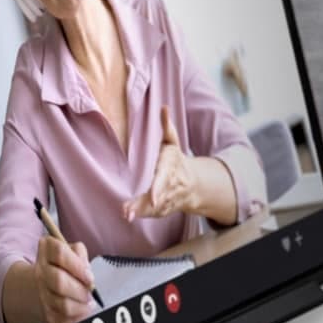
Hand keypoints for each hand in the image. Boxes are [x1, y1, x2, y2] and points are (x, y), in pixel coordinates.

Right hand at [33, 233, 94, 322]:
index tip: (90, 277)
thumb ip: (81, 257)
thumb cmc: (68, 264)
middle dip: (80, 289)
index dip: (77, 266)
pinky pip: (62, 319)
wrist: (49, 282)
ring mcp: (41, 292)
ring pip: (62, 304)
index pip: (59, 253)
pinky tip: (83, 311)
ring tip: (89, 303)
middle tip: (91, 293)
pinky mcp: (46, 312)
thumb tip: (87, 276)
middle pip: (59, 281)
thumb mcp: (75, 252)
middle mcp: (41, 271)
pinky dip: (77, 318)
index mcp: (47, 250)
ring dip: (81, 306)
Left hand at [124, 105, 196, 219]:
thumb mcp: (172, 142)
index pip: (164, 178)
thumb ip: (166, 126)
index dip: (158, 188)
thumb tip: (164, 107)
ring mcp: (169, 198)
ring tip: (127, 214)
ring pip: (155, 208)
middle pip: (158, 196)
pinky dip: (144, 214)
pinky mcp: (165, 208)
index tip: (153, 198)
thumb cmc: (176, 160)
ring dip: (141, 211)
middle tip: (128, 212)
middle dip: (145, 205)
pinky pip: (155, 213)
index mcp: (171, 168)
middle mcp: (172, 185)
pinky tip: (131, 215)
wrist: (195, 184)